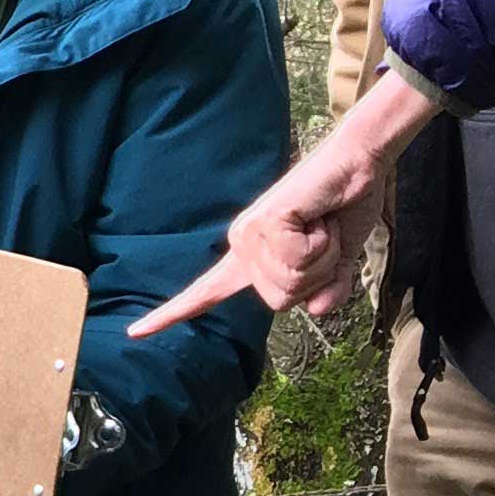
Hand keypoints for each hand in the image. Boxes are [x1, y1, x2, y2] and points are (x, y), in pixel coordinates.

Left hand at [133, 66, 433, 335]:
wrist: (360, 163)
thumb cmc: (343, 207)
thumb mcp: (336, 263)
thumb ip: (325, 290)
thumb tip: (315, 310)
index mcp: (249, 257)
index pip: (206, 292)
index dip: (174, 314)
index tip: (135, 332)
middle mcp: (241, 244)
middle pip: (280, 301)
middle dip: (316, 276)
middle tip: (323, 237)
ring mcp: (249, 232)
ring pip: (290, 284)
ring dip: (322, 258)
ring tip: (321, 225)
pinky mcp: (265, 222)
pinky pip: (298, 260)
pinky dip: (323, 244)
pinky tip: (319, 217)